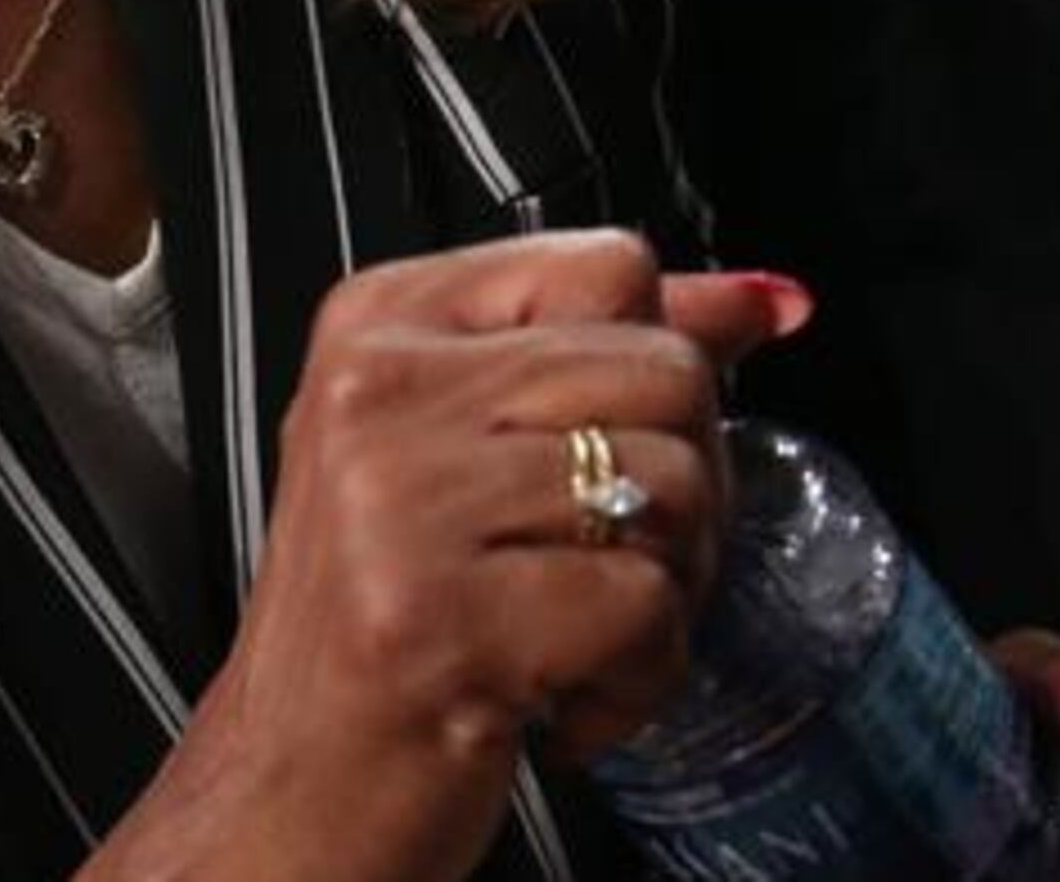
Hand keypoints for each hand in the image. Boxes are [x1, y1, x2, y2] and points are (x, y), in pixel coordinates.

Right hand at [106, 231, 778, 881]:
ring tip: (581, 634)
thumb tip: (767, 298)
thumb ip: (611, 356)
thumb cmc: (388, 621)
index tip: (626, 442)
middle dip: (686, 490)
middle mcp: (380, 392)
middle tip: (609, 566)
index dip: (664, 362)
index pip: (611, 266)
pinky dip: (641, 679)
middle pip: (667, 373)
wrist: (292, 793)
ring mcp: (403, 504)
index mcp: (383, 323)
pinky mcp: (443, 621)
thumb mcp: (469, 452)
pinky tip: (567, 700)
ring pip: (672, 485)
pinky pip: (646, 607)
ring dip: (666, 594)